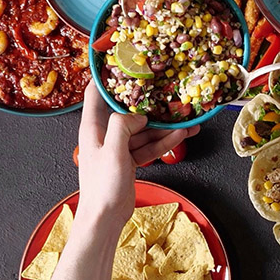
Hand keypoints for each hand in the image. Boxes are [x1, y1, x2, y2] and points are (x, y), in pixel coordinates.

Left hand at [75, 83, 197, 222]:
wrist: (105, 217)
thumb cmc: (102, 187)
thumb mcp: (113, 152)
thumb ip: (123, 126)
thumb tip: (137, 115)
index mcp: (93, 127)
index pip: (95, 93)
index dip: (106, 76)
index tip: (122, 61)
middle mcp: (105, 134)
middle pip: (128, 110)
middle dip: (148, 101)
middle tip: (166, 89)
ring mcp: (119, 147)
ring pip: (144, 129)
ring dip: (164, 124)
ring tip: (186, 117)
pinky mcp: (130, 160)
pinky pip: (149, 145)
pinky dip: (165, 141)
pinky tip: (181, 134)